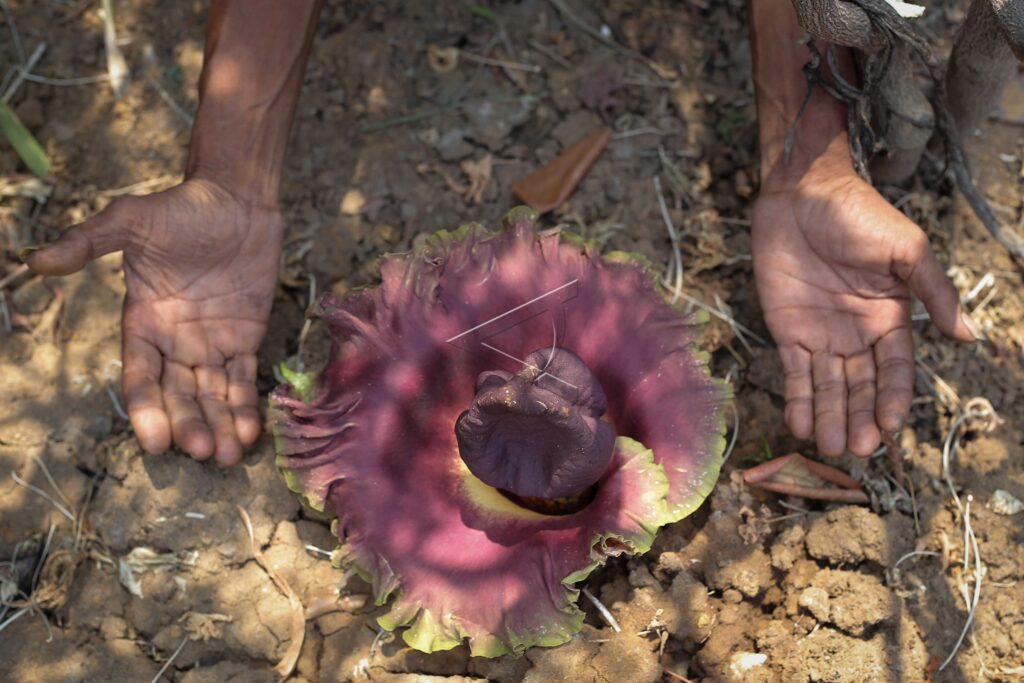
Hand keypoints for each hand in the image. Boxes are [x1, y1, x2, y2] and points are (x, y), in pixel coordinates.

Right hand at [24, 178, 281, 465]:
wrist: (236, 198)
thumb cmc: (180, 209)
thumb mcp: (130, 221)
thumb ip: (88, 242)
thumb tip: (35, 260)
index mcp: (143, 322)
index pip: (141, 375)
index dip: (147, 408)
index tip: (156, 441)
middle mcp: (175, 341)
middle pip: (179, 393)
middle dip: (189, 423)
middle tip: (201, 451)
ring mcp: (211, 343)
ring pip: (212, 394)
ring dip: (219, 425)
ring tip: (227, 457)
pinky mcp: (245, 338)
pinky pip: (243, 380)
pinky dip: (246, 407)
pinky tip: (250, 434)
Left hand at [753, 166, 978, 456]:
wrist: (803, 194)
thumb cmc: (860, 216)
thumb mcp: (907, 250)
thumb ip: (933, 293)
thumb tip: (968, 336)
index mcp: (890, 318)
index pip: (895, 369)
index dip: (892, 398)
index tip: (890, 426)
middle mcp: (856, 334)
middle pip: (860, 386)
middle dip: (859, 417)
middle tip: (856, 449)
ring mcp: (820, 335)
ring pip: (828, 386)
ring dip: (829, 417)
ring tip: (829, 447)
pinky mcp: (786, 330)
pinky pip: (793, 372)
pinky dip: (797, 399)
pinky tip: (800, 425)